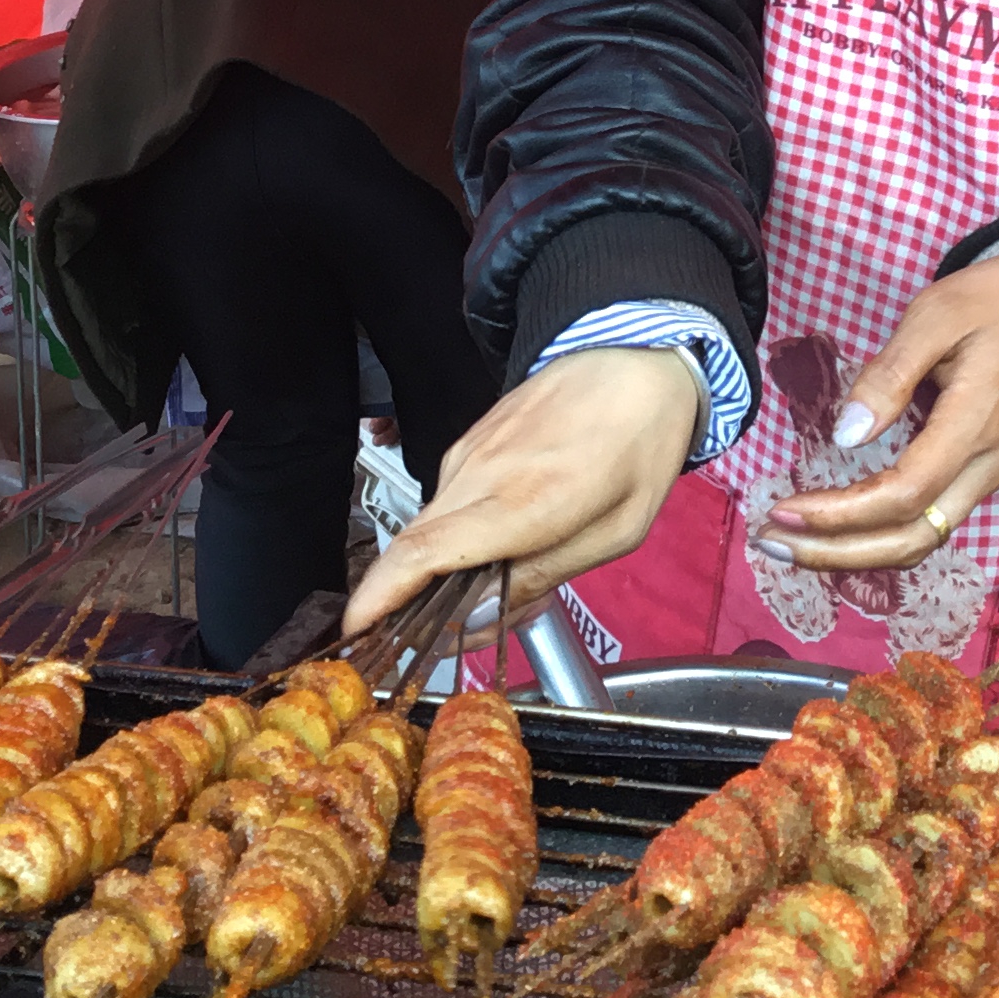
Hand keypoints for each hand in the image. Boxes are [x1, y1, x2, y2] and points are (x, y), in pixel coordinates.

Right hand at [341, 347, 700, 638]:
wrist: (638, 361)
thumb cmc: (641, 446)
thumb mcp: (615, 532)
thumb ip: (542, 577)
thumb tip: (478, 615)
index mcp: (522, 501)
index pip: (423, 554)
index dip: (380, 597)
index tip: (357, 630)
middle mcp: (481, 473)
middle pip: (411, 545)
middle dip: (398, 598)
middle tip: (419, 636)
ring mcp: (470, 450)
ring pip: (428, 523)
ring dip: (434, 565)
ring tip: (480, 589)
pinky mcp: (470, 438)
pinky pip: (447, 497)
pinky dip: (454, 531)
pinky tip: (495, 540)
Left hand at [763, 253, 998, 571]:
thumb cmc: (995, 303)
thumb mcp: (937, 314)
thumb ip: (891, 373)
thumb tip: (847, 435)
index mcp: (978, 420)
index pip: (907, 493)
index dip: (842, 514)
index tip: (785, 508)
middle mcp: (989, 465)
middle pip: (912, 538)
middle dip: (837, 552)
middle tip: (770, 541)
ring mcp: (989, 477)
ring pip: (921, 541)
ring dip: (856, 555)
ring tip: (793, 544)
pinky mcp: (980, 477)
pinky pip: (929, 526)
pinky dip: (880, 539)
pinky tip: (838, 531)